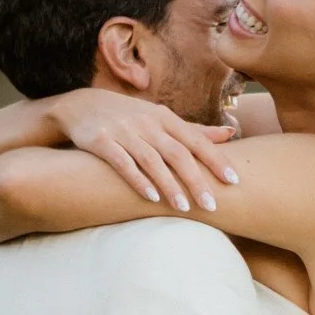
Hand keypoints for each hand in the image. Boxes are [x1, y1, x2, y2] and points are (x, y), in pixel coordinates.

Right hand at [49, 88, 238, 212]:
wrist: (81, 106)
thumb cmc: (129, 116)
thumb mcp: (161, 118)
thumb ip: (194, 130)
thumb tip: (230, 134)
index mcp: (165, 117)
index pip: (196, 140)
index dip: (215, 159)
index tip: (234, 181)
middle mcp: (147, 123)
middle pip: (177, 153)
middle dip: (196, 179)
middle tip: (212, 205)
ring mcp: (123, 131)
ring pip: (152, 160)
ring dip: (169, 185)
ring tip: (185, 208)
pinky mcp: (101, 141)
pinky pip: (123, 162)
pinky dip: (138, 180)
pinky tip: (152, 198)